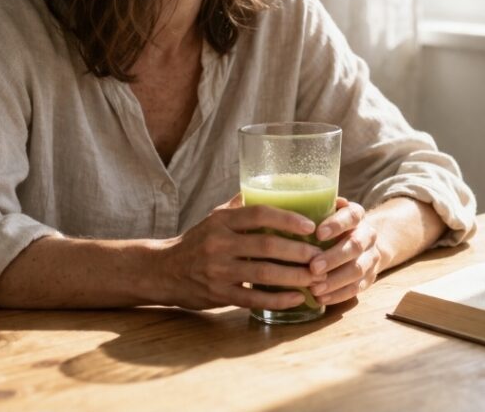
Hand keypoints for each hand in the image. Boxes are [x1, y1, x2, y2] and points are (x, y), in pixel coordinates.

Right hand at [158, 195, 326, 310]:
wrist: (164, 270)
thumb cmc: (198, 241)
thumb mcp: (215, 217)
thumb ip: (242, 205)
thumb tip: (274, 185)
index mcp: (221, 221)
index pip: (258, 214)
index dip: (287, 219)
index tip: (311, 225)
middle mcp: (219, 244)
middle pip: (266, 246)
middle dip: (298, 252)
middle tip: (320, 256)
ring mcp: (218, 271)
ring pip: (263, 274)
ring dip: (294, 276)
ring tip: (316, 277)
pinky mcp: (219, 294)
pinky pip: (253, 298)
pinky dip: (278, 299)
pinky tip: (298, 298)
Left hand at [307, 197, 381, 305]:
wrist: (364, 242)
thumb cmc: (334, 225)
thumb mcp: (329, 212)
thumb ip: (316, 209)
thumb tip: (293, 208)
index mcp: (357, 215)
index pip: (351, 216)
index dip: (337, 224)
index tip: (319, 233)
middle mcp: (368, 235)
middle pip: (354, 246)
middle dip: (333, 258)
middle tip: (313, 267)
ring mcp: (371, 257)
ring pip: (357, 270)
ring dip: (335, 281)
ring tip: (315, 288)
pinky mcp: (370, 278)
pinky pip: (356, 288)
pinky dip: (338, 295)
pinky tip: (321, 298)